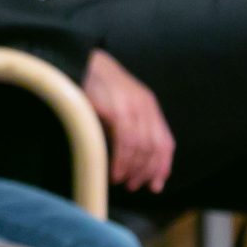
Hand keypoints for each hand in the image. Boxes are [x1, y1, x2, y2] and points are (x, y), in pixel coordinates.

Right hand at [82, 49, 173, 192]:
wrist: (81, 61)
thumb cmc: (94, 84)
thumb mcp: (117, 103)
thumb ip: (127, 124)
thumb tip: (128, 154)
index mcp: (148, 105)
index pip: (166, 142)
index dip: (163, 166)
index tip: (156, 184)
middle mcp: (146, 107)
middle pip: (156, 148)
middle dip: (147, 171)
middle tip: (135, 186)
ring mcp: (133, 108)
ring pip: (143, 148)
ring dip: (134, 170)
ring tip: (122, 181)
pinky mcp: (118, 111)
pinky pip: (127, 143)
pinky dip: (123, 162)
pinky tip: (115, 171)